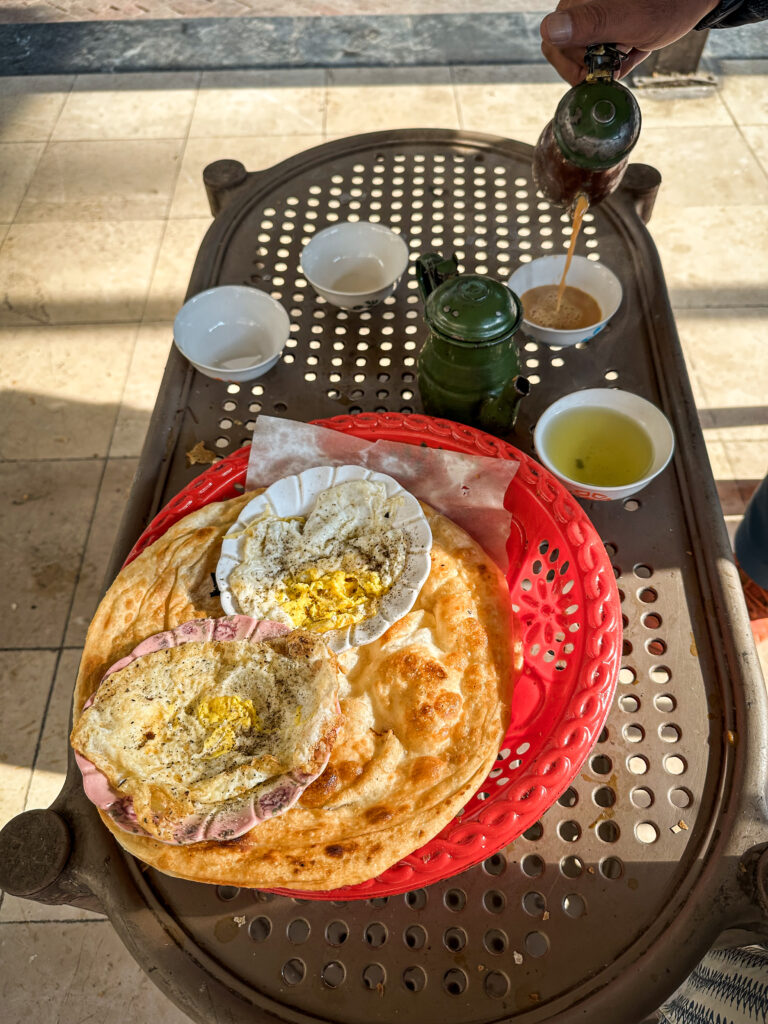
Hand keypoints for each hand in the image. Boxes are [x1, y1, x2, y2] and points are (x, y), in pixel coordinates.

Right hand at [540, 0, 719, 84]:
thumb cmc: (669, 5)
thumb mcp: (630, 20)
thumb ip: (590, 24)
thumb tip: (551, 30)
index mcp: (581, 0)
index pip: (553, 41)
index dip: (571, 65)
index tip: (595, 72)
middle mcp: (582, 3)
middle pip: (564, 48)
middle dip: (589, 64)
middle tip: (616, 62)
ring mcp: (593, 12)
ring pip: (582, 51)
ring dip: (603, 61)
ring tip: (628, 51)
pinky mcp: (606, 20)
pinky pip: (598, 47)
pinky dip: (616, 56)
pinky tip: (632, 48)